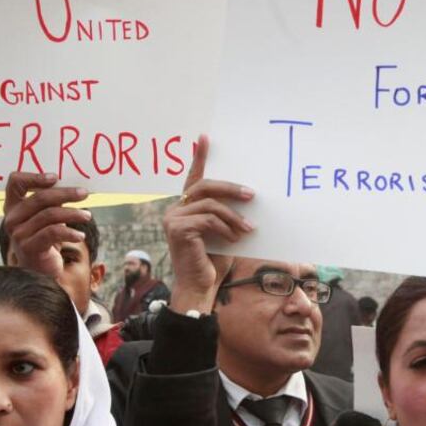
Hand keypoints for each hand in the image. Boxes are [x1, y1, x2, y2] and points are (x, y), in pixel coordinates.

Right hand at [2, 172, 90, 279]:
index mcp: (13, 206)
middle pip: (39, 198)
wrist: (40, 271)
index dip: (34, 177)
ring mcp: (18, 234)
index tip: (55, 178)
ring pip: (49, 215)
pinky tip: (80, 236)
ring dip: (73, 213)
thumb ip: (52, 201)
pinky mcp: (29, 248)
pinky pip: (53, 233)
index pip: (15, 182)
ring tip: (87, 216)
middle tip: (84, 193)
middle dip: (65, 193)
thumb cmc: (46, 239)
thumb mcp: (47, 217)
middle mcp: (12, 218)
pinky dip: (70, 233)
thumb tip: (75, 186)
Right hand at [162, 135, 253, 314]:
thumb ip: (227, 214)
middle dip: (231, 188)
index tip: (205, 137)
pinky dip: (226, 228)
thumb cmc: (214, 261)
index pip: (194, 177)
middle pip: (205, 186)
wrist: (201, 288)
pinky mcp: (177, 229)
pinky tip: (235, 239)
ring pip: (210, 204)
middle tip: (252, 194)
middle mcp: (175, 209)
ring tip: (249, 229)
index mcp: (186, 207)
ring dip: (234, 216)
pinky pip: (208, 219)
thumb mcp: (225, 232)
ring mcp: (173, 218)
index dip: (199, 157)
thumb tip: (250, 196)